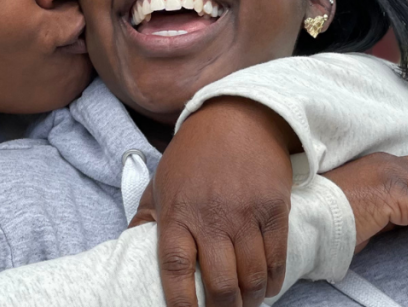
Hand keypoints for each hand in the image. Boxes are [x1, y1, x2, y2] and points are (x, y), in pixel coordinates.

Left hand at [130, 97, 298, 306]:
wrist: (237, 119)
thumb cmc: (194, 155)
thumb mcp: (161, 181)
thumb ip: (147, 215)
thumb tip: (130, 244)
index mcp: (177, 213)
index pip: (175, 268)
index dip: (180, 302)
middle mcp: (211, 217)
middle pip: (220, 282)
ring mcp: (245, 214)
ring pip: (251, 276)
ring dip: (249, 301)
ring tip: (244, 305)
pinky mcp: (273, 209)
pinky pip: (277, 257)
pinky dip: (273, 281)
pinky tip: (266, 289)